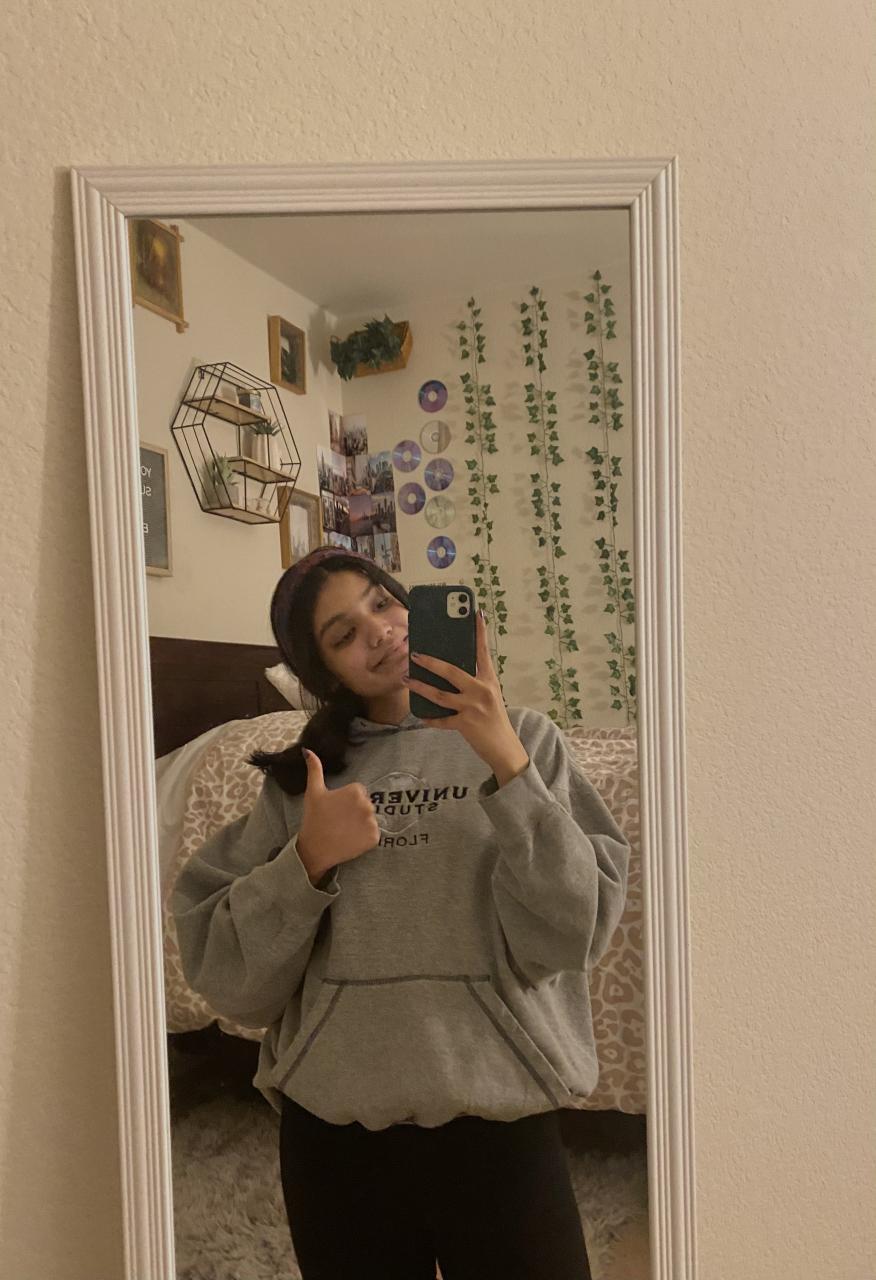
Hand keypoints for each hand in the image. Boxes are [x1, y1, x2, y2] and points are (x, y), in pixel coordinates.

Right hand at [297, 749, 379, 882]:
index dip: (346, 801)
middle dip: (355, 812)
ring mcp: (372, 822)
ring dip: (360, 825)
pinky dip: (364, 838)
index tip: (336, 810)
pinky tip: (350, 839)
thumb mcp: (313, 791)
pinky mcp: (374, 838)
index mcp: (355, 791)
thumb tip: (307, 750)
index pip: (359, 793)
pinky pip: (373, 834)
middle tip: (338, 821)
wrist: (315, 848)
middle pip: (365, 805)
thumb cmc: (314, 819)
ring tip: (343, 830)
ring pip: (369, 819)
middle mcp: (367, 805)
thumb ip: (314, 769)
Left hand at [405, 612, 529, 783]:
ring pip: (440, 695)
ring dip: (421, 687)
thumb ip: (474, 684)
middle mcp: (482, 690)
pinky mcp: (466, 724)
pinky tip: (421, 715)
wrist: (505, 748)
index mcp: (489, 680)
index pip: (483, 652)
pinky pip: (442, 720)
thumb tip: (449, 671)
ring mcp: (473, 707)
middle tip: (415, 654)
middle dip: (431, 662)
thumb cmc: (495, 720)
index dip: (480, 632)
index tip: (476, 613)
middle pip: (452, 671)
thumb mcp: (490, 696)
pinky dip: (430, 719)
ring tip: (406, 680)